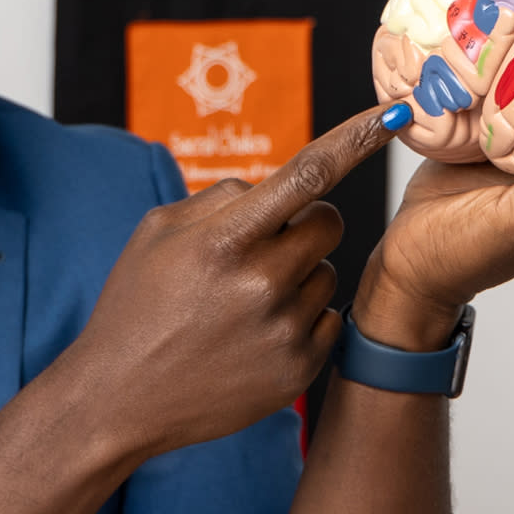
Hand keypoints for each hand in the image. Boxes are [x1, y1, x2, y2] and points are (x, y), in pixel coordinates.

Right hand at [56, 107, 400, 463]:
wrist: (119, 399)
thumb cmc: (137, 306)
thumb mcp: (158, 232)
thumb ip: (224, 198)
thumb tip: (281, 186)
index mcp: (223, 240)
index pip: (307, 175)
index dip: (355, 139)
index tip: (394, 114)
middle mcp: (261, 283)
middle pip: (329, 223)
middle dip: (305, 223)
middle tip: (263, 246)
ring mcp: (284, 329)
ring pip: (327, 272)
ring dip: (297, 275)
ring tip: (241, 303)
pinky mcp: (299, 369)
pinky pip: (328, 318)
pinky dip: (300, 318)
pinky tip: (254, 334)